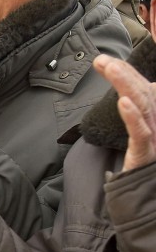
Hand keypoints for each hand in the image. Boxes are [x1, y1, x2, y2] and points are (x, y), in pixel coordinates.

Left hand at [94, 54, 155, 170]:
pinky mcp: (147, 152)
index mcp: (154, 115)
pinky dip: (132, 116)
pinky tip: (122, 102)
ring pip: (142, 106)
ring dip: (126, 85)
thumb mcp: (139, 132)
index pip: (141, 88)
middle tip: (101, 60)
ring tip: (111, 68)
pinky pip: (140, 132)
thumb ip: (134, 114)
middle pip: (142, 92)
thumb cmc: (145, 158)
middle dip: (123, 73)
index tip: (103, 61)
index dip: (126, 72)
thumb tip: (125, 95)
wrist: (148, 192)